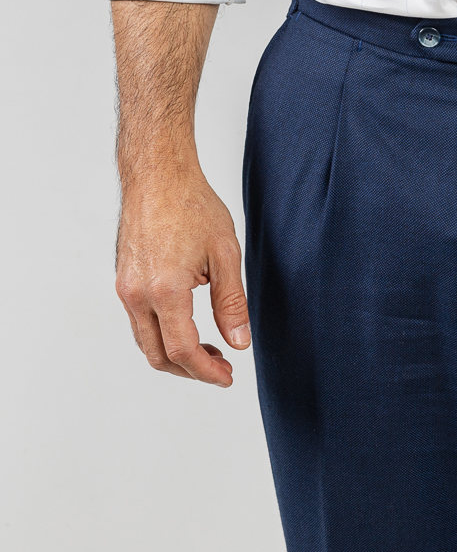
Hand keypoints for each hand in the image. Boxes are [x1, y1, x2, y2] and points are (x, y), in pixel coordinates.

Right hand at [116, 167, 250, 387]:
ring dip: (174, 354)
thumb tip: (239, 343)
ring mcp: (125, 288)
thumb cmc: (192, 204)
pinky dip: (161, 334)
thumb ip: (232, 303)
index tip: (228, 377)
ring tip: (208, 349)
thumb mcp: (225, 253)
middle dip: (190, 370)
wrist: (157, 175)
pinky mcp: (122, 280)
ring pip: (144, 341)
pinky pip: (138, 321)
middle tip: (221, 368)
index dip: (207, 371)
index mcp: (164, 290)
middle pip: (158, 355)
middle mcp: (137, 294)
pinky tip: (187, 325)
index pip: (183, 350)